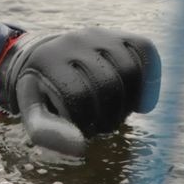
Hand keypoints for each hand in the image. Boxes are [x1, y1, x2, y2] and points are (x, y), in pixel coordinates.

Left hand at [0, 28, 160, 154]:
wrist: (49, 62)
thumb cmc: (45, 95)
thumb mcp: (35, 114)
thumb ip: (47, 132)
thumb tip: (79, 149)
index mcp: (47, 60)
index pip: (77, 96)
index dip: (84, 121)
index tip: (79, 126)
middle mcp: (72, 41)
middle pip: (107, 84)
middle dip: (108, 115)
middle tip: (99, 124)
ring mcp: (99, 35)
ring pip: (130, 71)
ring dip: (128, 102)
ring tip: (114, 112)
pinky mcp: (121, 35)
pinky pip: (146, 52)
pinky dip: (149, 80)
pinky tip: (136, 99)